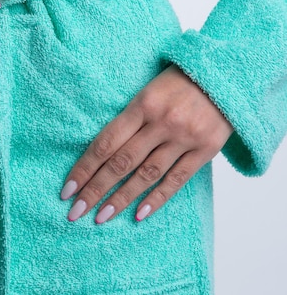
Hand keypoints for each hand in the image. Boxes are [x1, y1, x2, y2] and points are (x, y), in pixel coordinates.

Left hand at [60, 64, 233, 222]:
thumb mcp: (149, 91)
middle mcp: (162, 122)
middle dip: (96, 189)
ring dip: (121, 198)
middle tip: (75, 212)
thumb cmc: (178, 82)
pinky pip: (176, 179)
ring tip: (101, 217)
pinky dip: (157, 199)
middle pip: (122, 162)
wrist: (225, 77)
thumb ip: (129, 119)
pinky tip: (138, 214)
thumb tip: (101, 154)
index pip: (106, 142)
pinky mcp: (205, 150)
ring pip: (146, 175)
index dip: (85, 167)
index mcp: (143, 104)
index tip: (68, 189)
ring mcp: (184, 138)